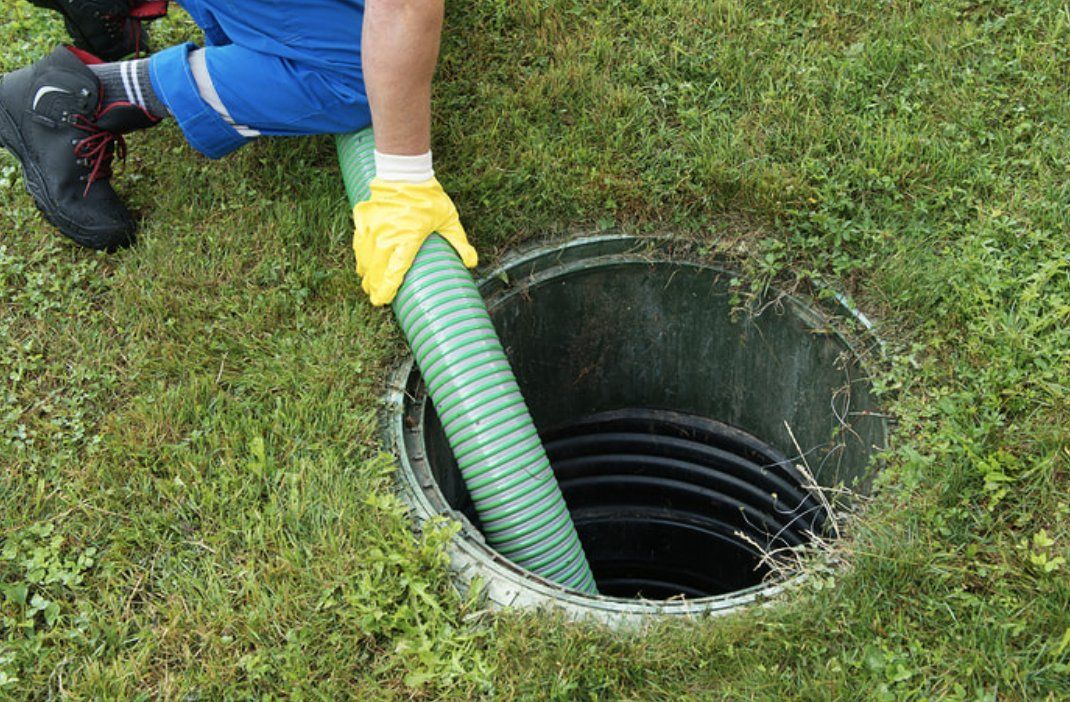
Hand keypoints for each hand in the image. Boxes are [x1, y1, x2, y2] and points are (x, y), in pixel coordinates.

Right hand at [352, 177, 477, 305]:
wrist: (405, 171)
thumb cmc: (428, 196)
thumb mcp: (448, 220)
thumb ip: (459, 243)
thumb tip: (472, 263)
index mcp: (407, 239)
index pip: (394, 272)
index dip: (387, 289)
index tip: (382, 301)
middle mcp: (386, 236)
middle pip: (375, 269)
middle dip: (374, 286)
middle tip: (375, 298)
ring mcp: (372, 228)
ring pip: (364, 258)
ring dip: (365, 273)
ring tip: (368, 284)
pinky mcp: (363, 219)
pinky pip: (359, 242)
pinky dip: (360, 255)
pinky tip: (362, 263)